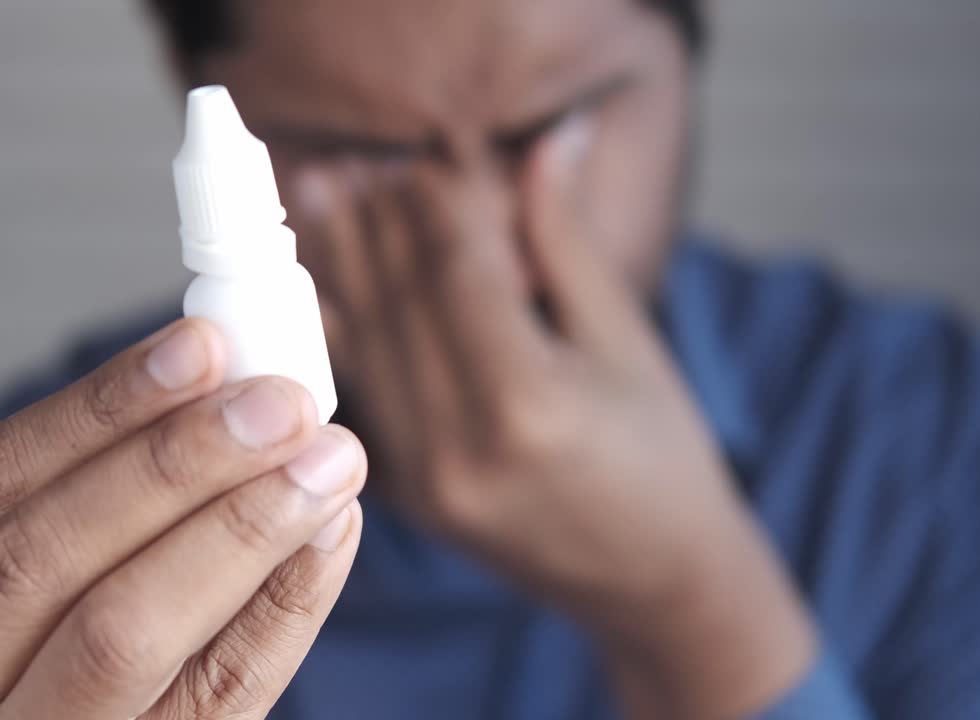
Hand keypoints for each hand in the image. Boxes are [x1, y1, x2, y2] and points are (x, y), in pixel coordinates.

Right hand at [0, 319, 365, 718]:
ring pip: (121, 636)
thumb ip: (61, 517)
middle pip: (44, 557)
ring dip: (241, 530)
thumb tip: (209, 392)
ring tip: (326, 460)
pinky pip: (212, 703)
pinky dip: (282, 612)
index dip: (99, 408)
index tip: (199, 347)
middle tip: (279, 402)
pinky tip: (328, 540)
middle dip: (176, 464)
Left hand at [296, 119, 813, 717]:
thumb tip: (550, 140)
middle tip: (347, 161)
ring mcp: (423, 480)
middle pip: (398, 302)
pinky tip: (324, 284)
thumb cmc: (664, 457)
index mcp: (529, 403)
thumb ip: (566, 243)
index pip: (457, 270)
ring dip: (340, 267)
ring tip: (316, 198)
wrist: (654, 583)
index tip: (423, 150)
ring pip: (364, 345)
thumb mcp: (626, 345)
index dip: (435, 200)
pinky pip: (361, 391)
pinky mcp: (405, 497)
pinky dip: (343, 332)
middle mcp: (460, 445)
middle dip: (374, 222)